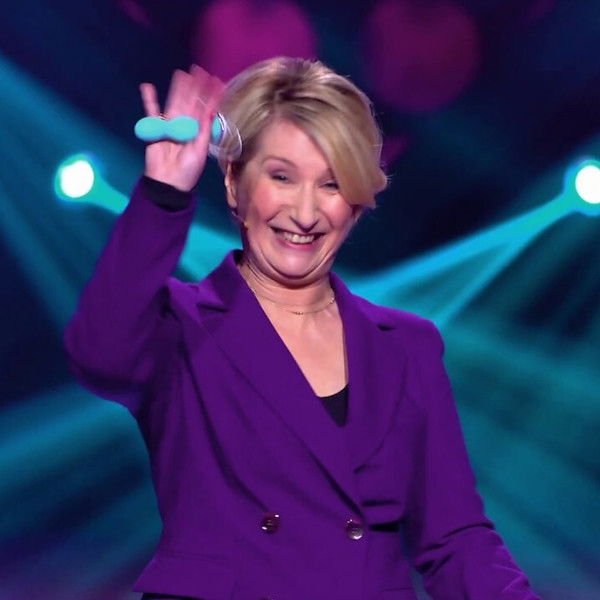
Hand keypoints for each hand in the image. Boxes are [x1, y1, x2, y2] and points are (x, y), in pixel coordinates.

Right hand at [139, 65, 223, 191]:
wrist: (169, 184)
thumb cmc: (188, 171)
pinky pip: (151, 113)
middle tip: (198, 69)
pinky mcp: (155, 129)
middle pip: (190, 102)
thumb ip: (204, 129)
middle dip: (194, 87)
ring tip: (181, 74)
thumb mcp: (200, 150)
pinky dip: (149, 100)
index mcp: (198, 131)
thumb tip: (212, 110)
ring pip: (174, 103)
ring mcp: (170, 126)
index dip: (210, 96)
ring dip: (177, 89)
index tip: (216, 80)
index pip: (205, 109)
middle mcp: (185, 126)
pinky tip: (147, 87)